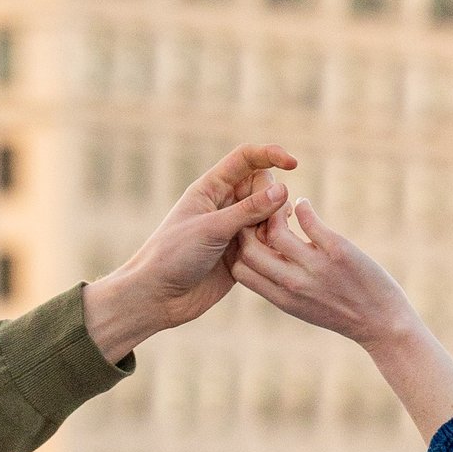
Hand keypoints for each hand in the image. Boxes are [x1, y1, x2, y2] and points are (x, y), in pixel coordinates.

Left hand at [82, 145, 297, 358]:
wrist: (158, 297)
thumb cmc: (173, 255)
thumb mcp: (212, 229)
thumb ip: (248, 210)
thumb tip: (283, 189)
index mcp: (211, 188)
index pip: (246, 159)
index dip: (271, 155)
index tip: (294, 164)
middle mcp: (224, 204)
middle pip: (263, 187)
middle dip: (271, 202)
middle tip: (264, 227)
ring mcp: (233, 229)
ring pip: (268, 216)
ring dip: (272, 226)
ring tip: (262, 245)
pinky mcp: (240, 253)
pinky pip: (266, 242)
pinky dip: (271, 246)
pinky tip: (268, 256)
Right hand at [230, 196, 452, 441]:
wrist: (382, 324)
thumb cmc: (343, 314)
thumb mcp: (303, 307)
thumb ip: (282, 285)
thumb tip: (267, 255)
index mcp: (282, 299)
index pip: (238, 270)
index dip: (238, 249)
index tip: (250, 236)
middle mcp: (293, 284)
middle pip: (247, 249)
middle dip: (248, 226)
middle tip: (259, 213)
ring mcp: (315, 268)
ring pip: (274, 230)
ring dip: (273, 210)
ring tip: (282, 205)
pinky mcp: (338, 251)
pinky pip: (309, 220)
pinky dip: (303, 206)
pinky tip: (304, 204)